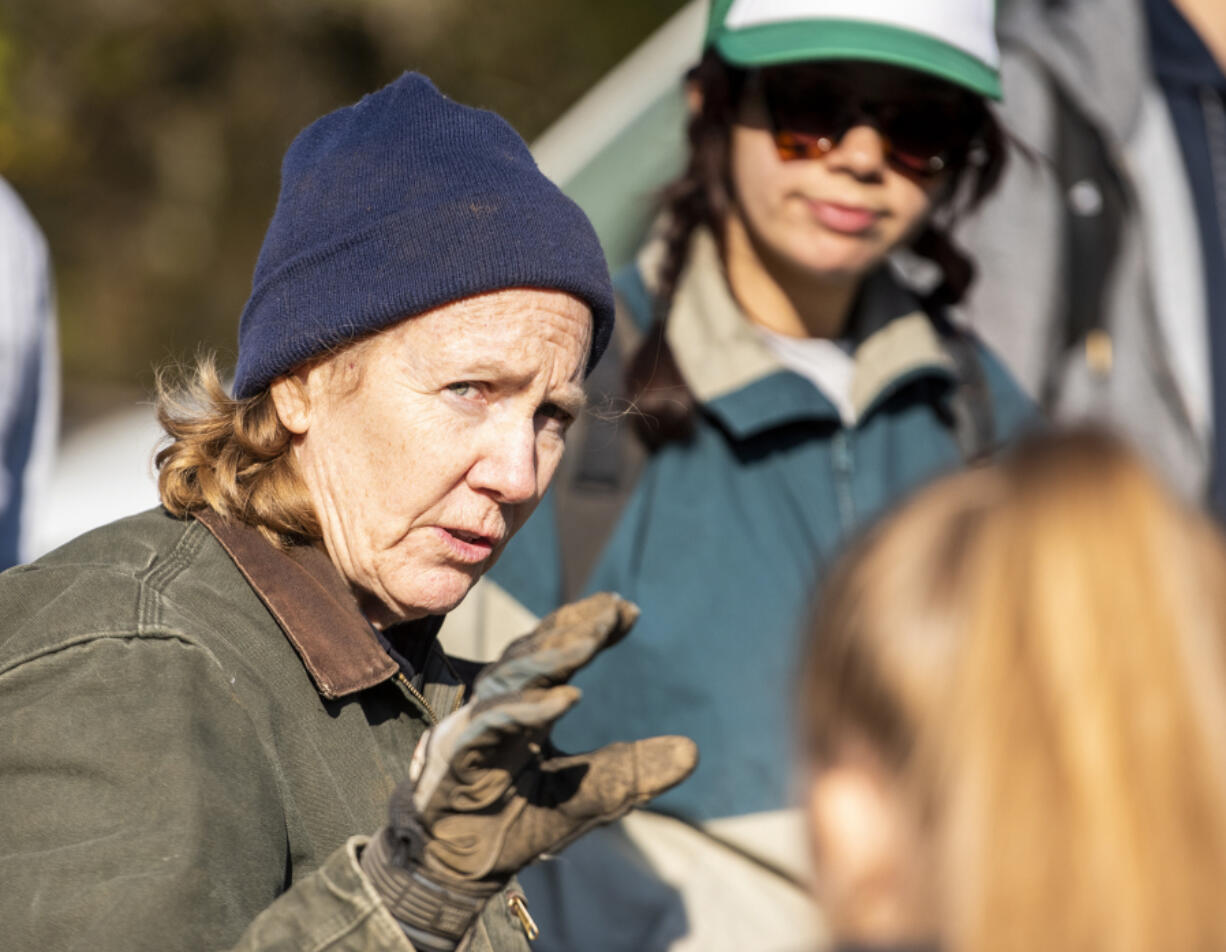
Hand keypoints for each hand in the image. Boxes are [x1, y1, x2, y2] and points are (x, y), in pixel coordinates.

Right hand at [361, 593, 697, 947]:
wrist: (455, 873)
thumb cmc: (512, 825)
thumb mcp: (587, 798)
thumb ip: (632, 771)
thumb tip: (692, 751)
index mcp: (526, 708)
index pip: (556, 653)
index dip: (589, 627)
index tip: (629, 609)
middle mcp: (499, 707)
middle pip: (535, 651)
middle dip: (574, 627)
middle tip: (614, 609)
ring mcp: (475, 726)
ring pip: (513, 677)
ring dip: (553, 656)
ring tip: (594, 640)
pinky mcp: (459, 756)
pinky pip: (493, 723)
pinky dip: (529, 709)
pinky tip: (565, 698)